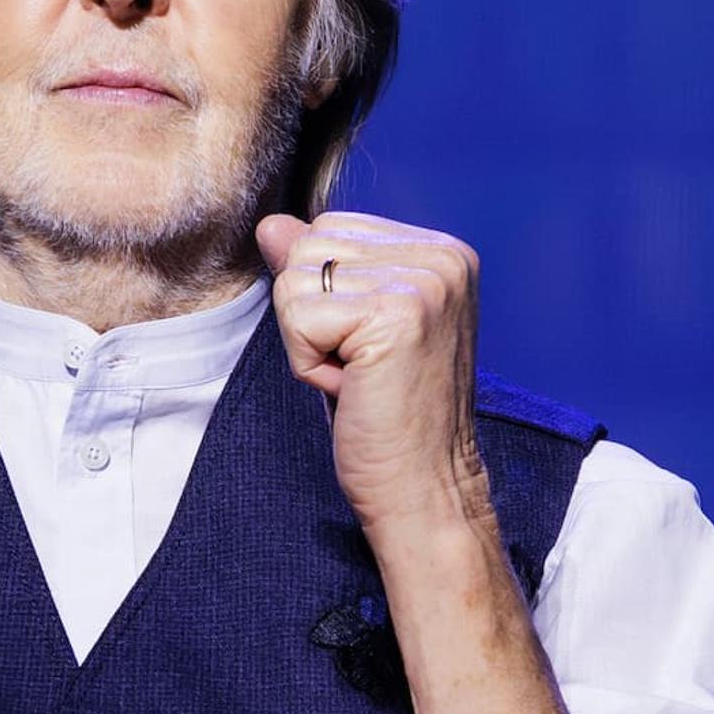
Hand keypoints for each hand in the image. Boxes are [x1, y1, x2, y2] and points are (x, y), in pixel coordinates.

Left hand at [256, 207, 493, 537]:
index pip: (331, 229)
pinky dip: (307, 364)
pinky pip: (297, 317)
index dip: (326, 297)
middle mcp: (443, 257)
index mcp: (442, 253)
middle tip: (361, 371)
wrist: (426, 490)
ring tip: (358, 380)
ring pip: (295, 279)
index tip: (369, 351)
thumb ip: (318, 270)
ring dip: (307, 341)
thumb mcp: (350, 332)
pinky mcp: (395, 313)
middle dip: (312, 317)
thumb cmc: (390, 419)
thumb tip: (270, 223)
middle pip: (309, 247)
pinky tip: (352, 391)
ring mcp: (424, 282)